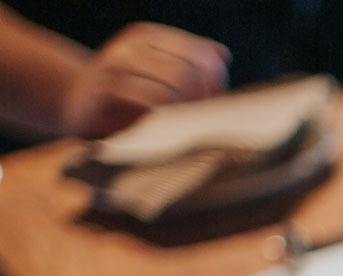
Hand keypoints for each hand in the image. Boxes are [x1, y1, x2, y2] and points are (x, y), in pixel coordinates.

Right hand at [59, 23, 227, 138]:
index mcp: (147, 36)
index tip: (213, 100)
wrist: (74, 103)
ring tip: (183, 123)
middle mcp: (132, 45)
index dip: (215, 80)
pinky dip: (166, 116)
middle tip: (199, 116)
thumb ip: (189, 64)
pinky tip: (163, 126)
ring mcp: (117, 64)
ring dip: (187, 108)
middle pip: (191, 70)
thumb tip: (223, 55)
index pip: (200, 53)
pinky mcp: (106, 88)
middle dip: (203, 98)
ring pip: (176, 82)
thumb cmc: (124, 94)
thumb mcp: (157, 73)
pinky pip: (152, 100)